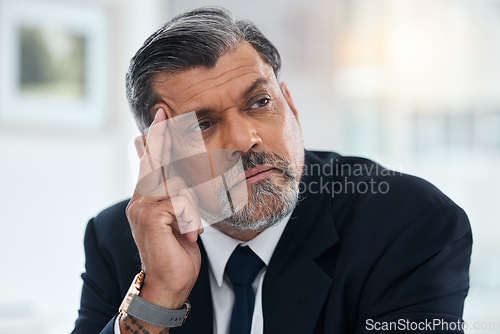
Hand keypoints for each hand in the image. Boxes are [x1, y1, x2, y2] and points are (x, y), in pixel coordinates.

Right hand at [125, 108, 203, 309]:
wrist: (170, 282)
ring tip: (192, 229)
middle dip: (161, 135)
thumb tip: (179, 177)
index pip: (150, 161)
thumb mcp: (179, 219)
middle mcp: (139, 199)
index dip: (156, 137)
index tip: (161, 114)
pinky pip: (179, 200)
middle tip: (164, 111)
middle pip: (154, 160)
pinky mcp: (150, 217)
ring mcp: (141, 208)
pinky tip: (190, 235)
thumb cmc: (178, 250)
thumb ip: (176, 197)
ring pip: (175, 183)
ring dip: (191, 206)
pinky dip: (190, 217)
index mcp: (146, 198)